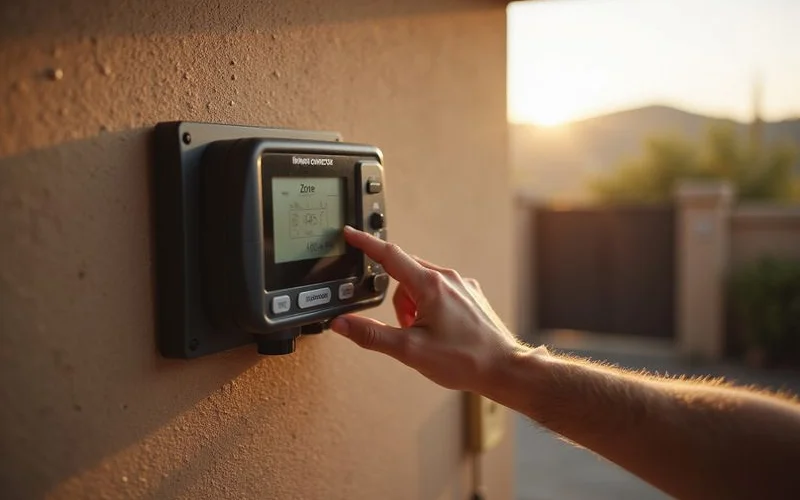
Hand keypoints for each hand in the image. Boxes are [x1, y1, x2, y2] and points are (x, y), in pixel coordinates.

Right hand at [330, 226, 525, 394]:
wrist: (504, 369)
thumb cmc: (464, 359)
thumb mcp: (409, 351)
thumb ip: (372, 335)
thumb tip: (342, 324)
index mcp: (430, 285)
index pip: (389, 255)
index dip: (365, 244)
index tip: (350, 233)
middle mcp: (448, 279)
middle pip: (404, 274)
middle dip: (397, 300)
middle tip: (405, 327)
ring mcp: (462, 286)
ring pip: (422, 284)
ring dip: (413, 306)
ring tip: (424, 334)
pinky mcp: (470, 296)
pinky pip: (440, 291)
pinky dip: (429, 307)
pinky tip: (439, 331)